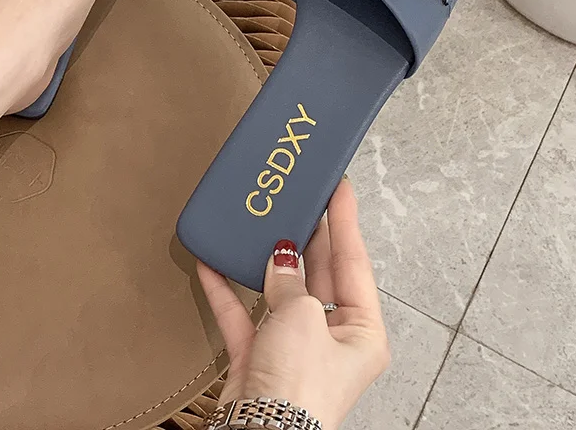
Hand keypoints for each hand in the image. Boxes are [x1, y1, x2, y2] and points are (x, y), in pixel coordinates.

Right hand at [197, 178, 389, 429]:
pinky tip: (214, 262)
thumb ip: (290, 281)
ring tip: (259, 223)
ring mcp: (294, 347)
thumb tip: (279, 259)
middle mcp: (331, 338)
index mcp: (361, 331)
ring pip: (280, 290)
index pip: (354, 262)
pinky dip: (229, 290)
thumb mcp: (302, 317)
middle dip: (305, 236)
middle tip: (299, 197)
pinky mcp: (260, 356)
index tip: (338, 187)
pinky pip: (244, 313)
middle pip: (318, 272)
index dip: (345, 220)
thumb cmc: (300, 388)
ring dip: (263, 261)